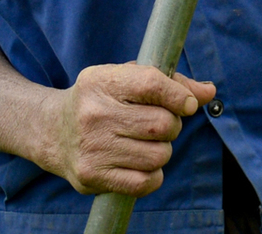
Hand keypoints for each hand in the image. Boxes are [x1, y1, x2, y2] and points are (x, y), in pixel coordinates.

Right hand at [42, 64, 214, 195]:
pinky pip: (145, 182)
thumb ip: (170, 83)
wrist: (53, 132)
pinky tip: (141, 162)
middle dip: (172, 125)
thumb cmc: (102, 101)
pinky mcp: (92, 176)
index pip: (152, 84)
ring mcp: (92, 147)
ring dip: (163, 150)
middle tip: (160, 124)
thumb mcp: (126, 79)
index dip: (179, 95)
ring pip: (158, 155)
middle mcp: (94, 114)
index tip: (188, 104)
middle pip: (161, 124)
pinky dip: (153, 174)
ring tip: (146, 143)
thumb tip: (208, 92)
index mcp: (101, 81)